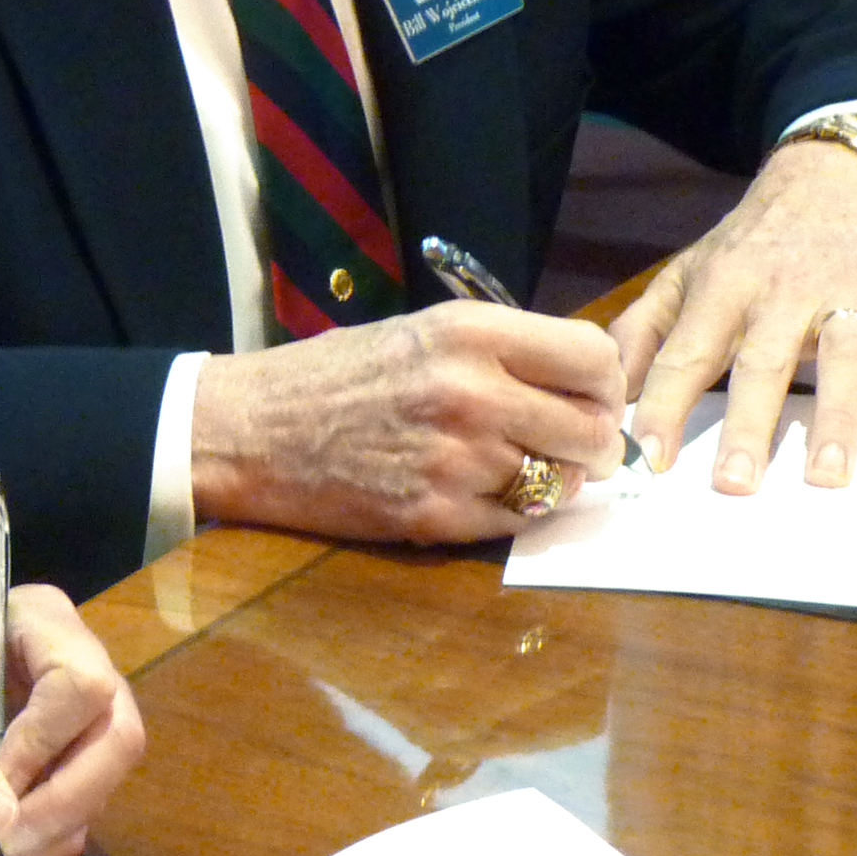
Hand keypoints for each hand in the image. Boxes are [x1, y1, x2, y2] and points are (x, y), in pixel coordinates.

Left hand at [0, 593, 143, 855]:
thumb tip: (0, 819)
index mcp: (38, 622)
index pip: (82, 685)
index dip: (42, 744)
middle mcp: (72, 667)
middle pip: (113, 743)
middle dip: (56, 806)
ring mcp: (69, 724)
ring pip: (95, 793)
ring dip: (36, 838)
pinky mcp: (54, 770)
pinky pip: (69, 820)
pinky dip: (29, 849)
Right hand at [190, 302, 625, 537]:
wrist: (251, 431)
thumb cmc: (336, 376)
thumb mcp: (422, 332)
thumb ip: (504, 354)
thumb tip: (586, 388)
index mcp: (469, 334)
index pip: (596, 359)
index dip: (605, 384)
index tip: (590, 398)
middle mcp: (471, 393)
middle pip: (592, 431)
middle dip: (590, 444)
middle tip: (566, 446)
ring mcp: (455, 459)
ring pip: (560, 483)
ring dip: (549, 482)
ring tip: (508, 467)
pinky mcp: (435, 515)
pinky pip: (517, 522)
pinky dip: (509, 512)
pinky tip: (473, 491)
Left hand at [611, 140, 856, 493]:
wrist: (832, 181)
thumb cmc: (749, 244)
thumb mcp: (685, 273)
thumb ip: (641, 330)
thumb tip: (604, 391)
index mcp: (724, 285)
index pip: (687, 351)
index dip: (665, 404)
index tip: (647, 456)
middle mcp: (785, 294)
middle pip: (763, 362)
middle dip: (748, 423)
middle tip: (734, 483)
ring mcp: (848, 302)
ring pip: (844, 363)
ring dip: (837, 420)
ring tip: (827, 478)